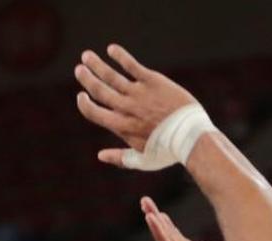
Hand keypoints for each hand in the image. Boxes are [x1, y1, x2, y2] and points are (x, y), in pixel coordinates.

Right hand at [74, 44, 196, 166]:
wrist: (192, 137)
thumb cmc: (169, 151)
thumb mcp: (144, 160)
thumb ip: (121, 158)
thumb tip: (100, 156)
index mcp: (121, 127)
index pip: (94, 113)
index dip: (85, 104)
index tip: (81, 96)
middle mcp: (126, 109)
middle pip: (99, 90)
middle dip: (86, 78)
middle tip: (79, 69)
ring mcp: (139, 94)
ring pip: (111, 76)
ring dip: (97, 64)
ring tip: (87, 56)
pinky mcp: (153, 82)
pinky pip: (132, 65)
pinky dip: (120, 56)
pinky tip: (111, 49)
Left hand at [142, 196, 232, 240]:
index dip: (159, 234)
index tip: (150, 217)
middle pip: (164, 240)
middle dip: (154, 220)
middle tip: (144, 200)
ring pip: (169, 237)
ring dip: (158, 220)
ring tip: (146, 203)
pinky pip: (178, 239)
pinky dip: (169, 227)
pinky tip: (161, 216)